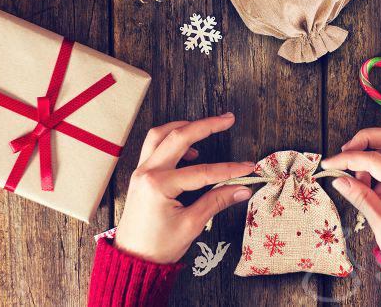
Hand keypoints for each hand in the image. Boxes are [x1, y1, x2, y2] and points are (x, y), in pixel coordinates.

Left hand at [114, 113, 253, 263]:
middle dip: (206, 125)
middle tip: (228, 119)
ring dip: (184, 127)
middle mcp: (147, 172)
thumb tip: (242, 189)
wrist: (131, 260)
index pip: (203, 171)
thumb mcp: (191, 225)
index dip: (230, 169)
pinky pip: (154, 146)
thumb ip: (217, 201)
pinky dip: (172, 140)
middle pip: (178, 136)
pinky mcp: (141, 175)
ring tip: (207, 127)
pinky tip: (190, 151)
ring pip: (160, 135)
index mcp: (159, 185)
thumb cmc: (158, 247)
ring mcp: (141, 171)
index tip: (249, 167)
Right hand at [321, 128, 380, 257]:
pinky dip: (377, 172)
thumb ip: (362, 199)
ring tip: (360, 186)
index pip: (373, 158)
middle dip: (364, 140)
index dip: (347, 158)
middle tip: (345, 154)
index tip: (328, 164)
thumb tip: (339, 180)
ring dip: (370, 158)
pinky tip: (371, 193)